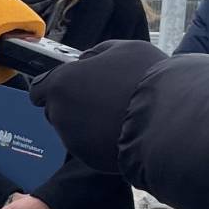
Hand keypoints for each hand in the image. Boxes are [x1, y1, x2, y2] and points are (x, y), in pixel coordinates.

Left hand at [28, 39, 165, 175]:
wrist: (169, 120)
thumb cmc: (145, 78)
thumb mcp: (124, 49)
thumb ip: (95, 54)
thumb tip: (85, 60)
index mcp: (61, 84)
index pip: (38, 89)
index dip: (55, 87)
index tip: (70, 86)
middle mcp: (60, 114)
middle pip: (55, 110)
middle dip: (72, 105)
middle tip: (102, 98)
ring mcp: (73, 140)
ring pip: (73, 129)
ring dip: (87, 123)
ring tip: (117, 113)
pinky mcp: (89, 159)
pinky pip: (89, 146)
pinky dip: (100, 141)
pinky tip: (121, 130)